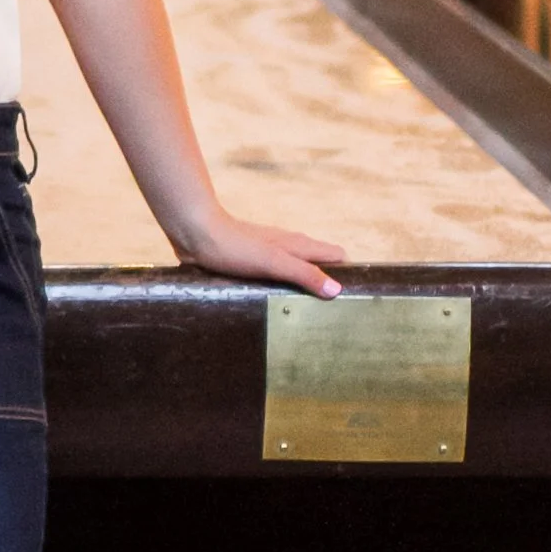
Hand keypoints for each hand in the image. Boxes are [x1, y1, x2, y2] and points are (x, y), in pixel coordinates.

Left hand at [173, 208, 343, 298]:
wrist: (196, 233)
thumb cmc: (234, 247)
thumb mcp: (273, 262)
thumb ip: (304, 274)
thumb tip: (337, 290)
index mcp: (298, 245)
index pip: (336, 256)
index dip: (348, 273)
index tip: (354, 297)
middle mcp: (287, 248)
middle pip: (318, 265)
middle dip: (328, 284)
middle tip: (331, 315)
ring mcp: (269, 256)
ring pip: (296, 272)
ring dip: (303, 289)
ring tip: (308, 318)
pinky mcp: (250, 264)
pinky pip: (274, 279)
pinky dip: (281, 291)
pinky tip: (275, 308)